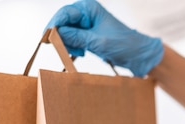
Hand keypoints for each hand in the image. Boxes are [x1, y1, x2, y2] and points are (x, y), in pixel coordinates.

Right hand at [45, 0, 163, 75]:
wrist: (138, 55)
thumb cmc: (124, 44)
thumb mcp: (98, 42)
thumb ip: (76, 37)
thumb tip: (55, 33)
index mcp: (89, 7)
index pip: (64, 13)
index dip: (54, 25)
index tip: (46, 38)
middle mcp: (85, 13)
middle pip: (62, 22)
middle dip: (61, 36)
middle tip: (63, 48)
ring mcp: (85, 24)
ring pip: (65, 32)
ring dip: (68, 43)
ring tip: (80, 52)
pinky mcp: (87, 35)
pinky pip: (72, 39)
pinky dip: (73, 47)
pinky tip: (82, 52)